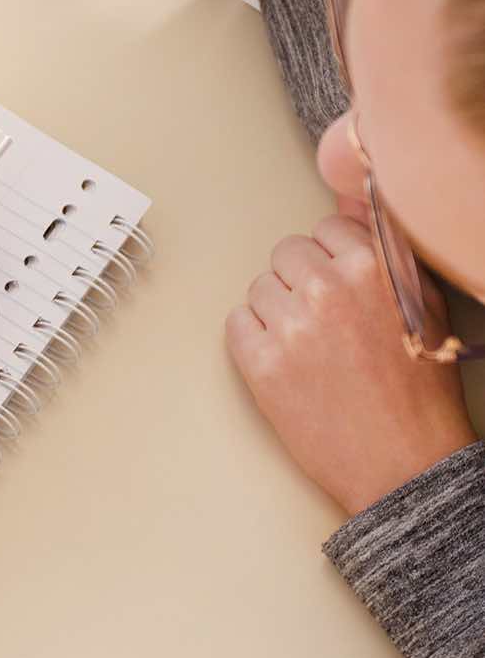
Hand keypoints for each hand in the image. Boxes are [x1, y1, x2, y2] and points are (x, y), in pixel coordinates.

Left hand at [226, 213, 476, 514]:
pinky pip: (236, 323)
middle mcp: (329, 288)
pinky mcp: (260, 362)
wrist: (405, 463)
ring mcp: (291, 325)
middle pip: (286, 253)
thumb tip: (349, 193)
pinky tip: (287, 364)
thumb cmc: (419, 387)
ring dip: (277, 311)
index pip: (326, 228)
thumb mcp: (422, 303)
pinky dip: (253, 340)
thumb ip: (383, 243)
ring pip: (259, 288)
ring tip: (312, 349)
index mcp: (375, 266)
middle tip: (326, 322)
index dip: (333, 260)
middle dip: (301, 281)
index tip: (343, 288)